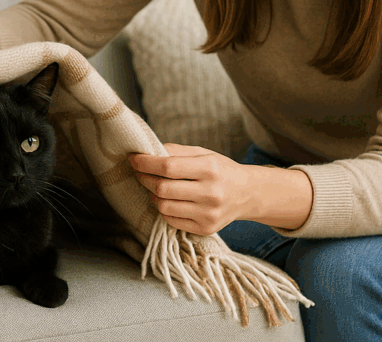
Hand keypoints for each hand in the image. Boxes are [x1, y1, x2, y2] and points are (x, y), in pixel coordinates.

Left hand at [129, 143, 251, 234]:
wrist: (247, 194)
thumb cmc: (220, 170)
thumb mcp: (203, 153)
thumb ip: (176, 151)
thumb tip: (147, 152)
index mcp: (210, 168)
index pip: (168, 166)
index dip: (146, 163)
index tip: (134, 158)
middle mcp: (211, 193)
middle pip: (163, 188)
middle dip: (144, 178)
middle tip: (139, 172)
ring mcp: (208, 214)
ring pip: (164, 207)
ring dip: (152, 195)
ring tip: (153, 186)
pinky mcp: (205, 229)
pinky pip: (171, 220)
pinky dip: (163, 209)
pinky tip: (167, 200)